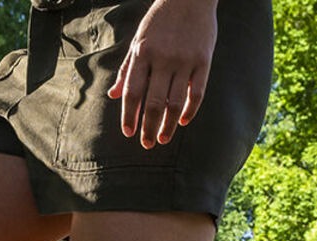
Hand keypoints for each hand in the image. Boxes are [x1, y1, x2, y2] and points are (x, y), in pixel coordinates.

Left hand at [108, 0, 217, 148]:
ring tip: (162, 139)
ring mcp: (184, 60)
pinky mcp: (203, 61)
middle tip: (146, 144)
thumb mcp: (139, 39)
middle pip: (153, 103)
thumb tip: (112, 95)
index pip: (132, 92)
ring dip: (167, 125)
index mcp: (142, 53)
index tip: (128, 133)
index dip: (129, 115)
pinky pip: (197, 93)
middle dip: (147, 127)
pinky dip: (190, 111)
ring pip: (174, 103)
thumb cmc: (160, 19)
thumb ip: (127, 68)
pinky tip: (183, 122)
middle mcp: (162, 58)